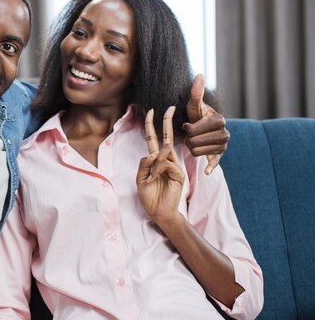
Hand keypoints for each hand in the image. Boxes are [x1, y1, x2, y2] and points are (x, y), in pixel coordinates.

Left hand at [136, 106, 184, 227]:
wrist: (158, 212)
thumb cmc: (149, 196)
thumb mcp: (140, 178)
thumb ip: (144, 164)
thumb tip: (153, 152)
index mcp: (155, 160)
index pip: (153, 139)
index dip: (151, 125)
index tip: (151, 111)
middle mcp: (166, 160)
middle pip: (167, 137)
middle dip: (167, 121)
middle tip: (171, 107)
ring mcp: (174, 166)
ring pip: (164, 152)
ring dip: (154, 162)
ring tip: (152, 177)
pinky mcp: (179, 173)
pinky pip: (166, 164)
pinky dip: (158, 170)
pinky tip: (156, 179)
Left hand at [183, 74, 229, 173]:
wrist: (203, 129)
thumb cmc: (196, 116)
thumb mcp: (194, 106)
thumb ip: (196, 92)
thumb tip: (199, 74)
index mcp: (219, 120)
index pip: (193, 129)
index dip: (187, 128)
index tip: (188, 126)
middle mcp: (225, 133)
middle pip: (195, 142)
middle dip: (188, 139)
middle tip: (190, 136)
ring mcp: (224, 146)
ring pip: (197, 152)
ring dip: (192, 148)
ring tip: (194, 142)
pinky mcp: (221, 156)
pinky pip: (213, 163)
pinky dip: (210, 167)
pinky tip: (206, 171)